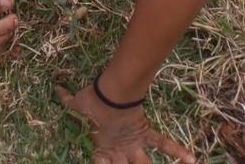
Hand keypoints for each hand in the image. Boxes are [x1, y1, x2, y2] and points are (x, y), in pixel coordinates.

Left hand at [57, 84, 195, 163]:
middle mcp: (119, 151)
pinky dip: (177, 151)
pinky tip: (191, 160)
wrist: (109, 93)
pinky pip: (162, 143)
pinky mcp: (144, 134)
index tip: (100, 161)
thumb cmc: (91, 101)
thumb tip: (55, 89)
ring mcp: (133, 145)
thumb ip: (66, 100)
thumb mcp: (76, 104)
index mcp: (101, 148)